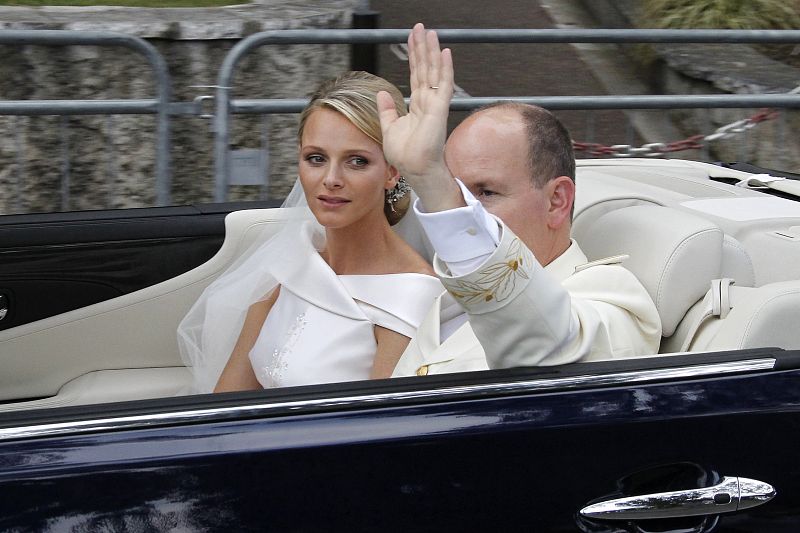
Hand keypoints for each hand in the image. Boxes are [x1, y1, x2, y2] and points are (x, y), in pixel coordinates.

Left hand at [378, 23, 465, 211]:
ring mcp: (435, 104)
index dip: (413, 56)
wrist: (414, 168)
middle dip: (422, 47)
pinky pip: (443, 85)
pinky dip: (444, 68)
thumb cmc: (405, 154)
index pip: (415, 74)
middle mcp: (427, 101)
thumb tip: (381, 92)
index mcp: (417, 105)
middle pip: (425, 68)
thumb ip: (387, 109)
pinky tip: (445, 52)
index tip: (411, 38)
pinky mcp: (439, 110)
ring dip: (432, 52)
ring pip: (434, 72)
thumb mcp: (389, 127)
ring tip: (430, 33)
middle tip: (420, 28)